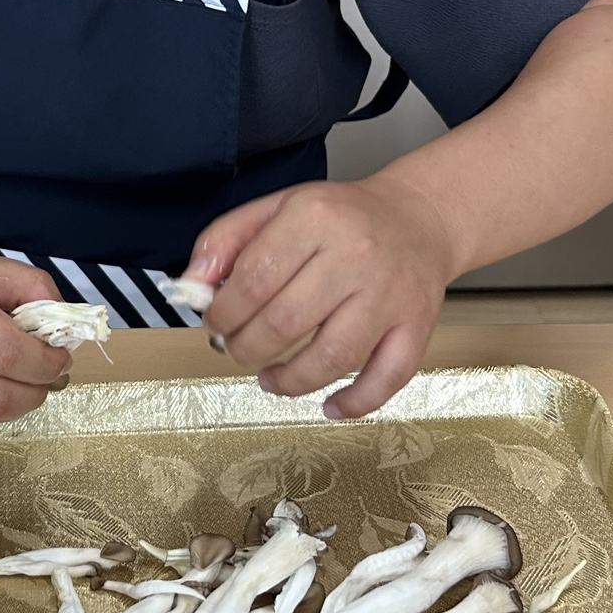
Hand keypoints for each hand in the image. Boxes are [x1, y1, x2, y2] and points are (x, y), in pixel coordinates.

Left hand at [186, 173, 458, 418]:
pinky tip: (330, 405)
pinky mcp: (416, 326)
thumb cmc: (345, 217)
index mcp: (315, 218)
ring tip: (270, 378)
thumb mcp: (279, 207)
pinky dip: (356, 402)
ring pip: (332, 357)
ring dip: (289, 381)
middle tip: (237, 348)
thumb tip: (192, 286)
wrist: (419, 218)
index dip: (223, 312)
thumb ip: (226, 240)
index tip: (215, 322)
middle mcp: (356, 256)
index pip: (254, 278)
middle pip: (285, 322)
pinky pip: (387, 377)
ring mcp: (389, 295)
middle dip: (246, 347)